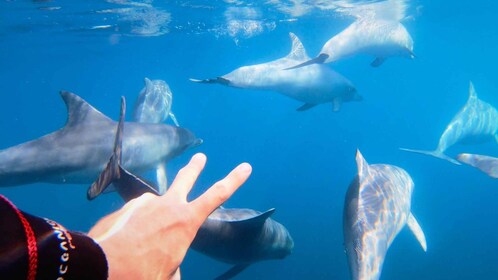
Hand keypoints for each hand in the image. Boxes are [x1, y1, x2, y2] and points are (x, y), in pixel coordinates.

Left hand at [88, 153, 251, 279]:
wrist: (103, 266)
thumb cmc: (143, 272)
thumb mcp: (170, 273)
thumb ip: (174, 262)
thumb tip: (170, 264)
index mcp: (186, 221)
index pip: (218, 195)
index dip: (234, 180)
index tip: (245, 167)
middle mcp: (167, 205)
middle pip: (185, 178)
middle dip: (195, 167)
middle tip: (200, 156)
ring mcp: (144, 203)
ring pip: (155, 207)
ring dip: (154, 217)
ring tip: (144, 239)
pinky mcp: (125, 208)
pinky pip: (135, 217)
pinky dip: (135, 227)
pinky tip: (126, 240)